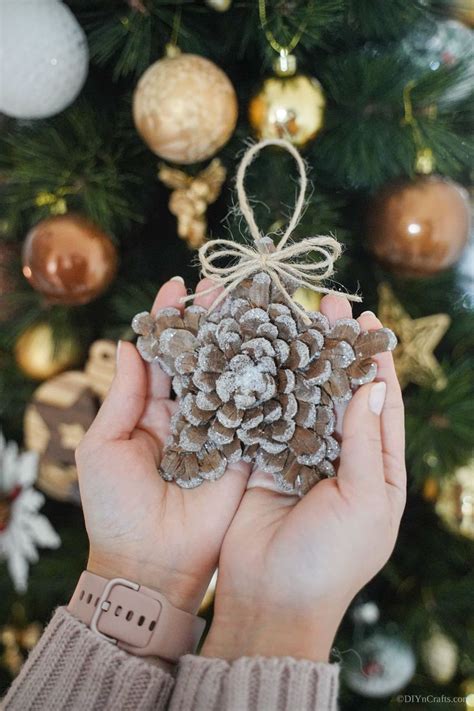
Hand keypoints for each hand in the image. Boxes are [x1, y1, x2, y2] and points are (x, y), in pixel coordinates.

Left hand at [76, 278, 249, 613]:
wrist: (151, 564)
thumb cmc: (115, 508)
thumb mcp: (105, 447)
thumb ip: (123, 395)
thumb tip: (127, 343)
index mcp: (153, 410)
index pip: (164, 355)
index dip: (170, 320)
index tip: (178, 285)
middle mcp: (191, 414)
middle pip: (204, 358)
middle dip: (214, 320)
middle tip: (225, 283)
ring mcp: (221, 431)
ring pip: (233, 377)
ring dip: (244, 342)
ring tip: (257, 302)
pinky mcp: (246, 451)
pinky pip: (258, 413)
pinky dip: (270, 383)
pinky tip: (282, 349)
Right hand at [202, 295, 405, 660]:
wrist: (270, 600)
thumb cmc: (329, 559)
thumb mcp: (364, 501)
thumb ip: (366, 441)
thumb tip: (373, 385)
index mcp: (376, 468)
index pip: (380, 402)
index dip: (374, 359)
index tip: (364, 320)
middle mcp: (339, 456)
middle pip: (339, 390)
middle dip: (334, 348)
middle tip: (326, 302)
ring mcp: (299, 456)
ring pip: (301, 395)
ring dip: (297, 358)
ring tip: (290, 315)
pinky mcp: (262, 460)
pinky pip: (266, 414)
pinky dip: (264, 384)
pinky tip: (258, 352)